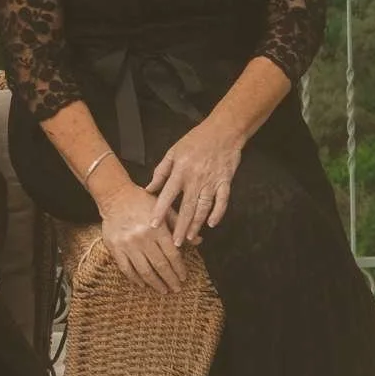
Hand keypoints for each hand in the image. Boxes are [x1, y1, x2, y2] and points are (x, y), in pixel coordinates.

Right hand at [98, 181, 185, 292]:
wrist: (116, 196)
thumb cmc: (142, 202)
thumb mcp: (165, 210)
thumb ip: (180, 226)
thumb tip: (198, 241)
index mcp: (157, 229)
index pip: (173, 255)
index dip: (179, 269)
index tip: (184, 277)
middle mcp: (143, 238)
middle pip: (160, 265)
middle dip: (170, 280)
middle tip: (176, 288)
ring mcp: (128, 244)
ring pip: (144, 270)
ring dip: (155, 283)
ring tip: (163, 290)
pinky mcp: (115, 248)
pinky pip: (126, 268)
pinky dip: (135, 279)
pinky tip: (143, 284)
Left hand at [148, 119, 242, 245]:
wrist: (223, 131)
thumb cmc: (195, 140)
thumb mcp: (173, 152)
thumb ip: (161, 171)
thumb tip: (148, 188)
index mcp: (180, 171)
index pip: (168, 195)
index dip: (160, 211)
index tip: (153, 225)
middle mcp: (195, 178)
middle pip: (187, 207)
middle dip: (180, 226)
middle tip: (175, 243)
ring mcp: (212, 181)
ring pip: (204, 207)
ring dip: (197, 224)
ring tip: (190, 237)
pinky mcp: (226, 182)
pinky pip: (222, 201)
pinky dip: (218, 213)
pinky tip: (212, 224)